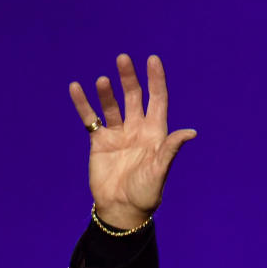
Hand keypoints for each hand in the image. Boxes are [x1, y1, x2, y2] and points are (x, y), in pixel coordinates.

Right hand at [69, 54, 196, 228]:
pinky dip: (83, 103)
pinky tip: (75, 88)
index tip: (153, 59)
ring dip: (106, 91)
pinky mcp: (99, 141)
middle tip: (123, 58)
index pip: (157, 100)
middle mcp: (137, 129)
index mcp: (155, 133)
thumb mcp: (159, 170)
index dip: (156, 80)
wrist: (121, 209)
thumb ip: (170, 149)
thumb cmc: (145, 193)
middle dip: (129, 78)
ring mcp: (118, 134)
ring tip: (102, 80)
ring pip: (111, 105)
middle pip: (133, 97)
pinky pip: (90, 118)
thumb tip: (190, 133)